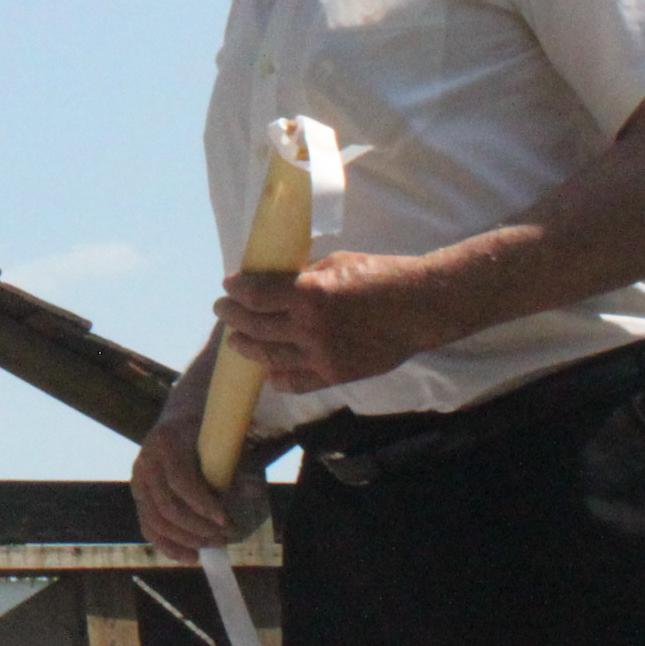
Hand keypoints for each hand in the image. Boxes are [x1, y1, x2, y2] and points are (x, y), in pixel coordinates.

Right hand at [132, 407, 261, 559]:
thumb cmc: (202, 431)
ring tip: (215, 544)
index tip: (226, 520)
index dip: (202, 504)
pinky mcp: (138, 497)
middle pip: (167, 508)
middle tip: (227, 537)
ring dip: (188, 539)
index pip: (180, 481)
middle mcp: (145, 463)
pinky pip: (148, 528)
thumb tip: (254, 492)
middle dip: (199, 528)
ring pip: (156, 522)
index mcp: (165, 443)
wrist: (176, 420)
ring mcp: (138, 481)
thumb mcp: (219, 442)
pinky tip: (190, 556)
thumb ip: (232, 467)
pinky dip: (168, 546)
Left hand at [216, 250, 447, 392]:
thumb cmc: (381, 275)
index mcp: (309, 292)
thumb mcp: (336, 263)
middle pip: (257, 325)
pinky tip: (268, 372)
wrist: (421, 308)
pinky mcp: (336, 375)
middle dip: (234, 316)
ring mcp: (322, 355)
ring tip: (236, 340)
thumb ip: (303, 276)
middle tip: (223, 310)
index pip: (256, 294)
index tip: (229, 286)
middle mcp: (310, 327)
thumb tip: (275, 280)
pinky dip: (278, 377)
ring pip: (270, 356)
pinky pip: (297, 382)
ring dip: (248, 347)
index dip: (237, 290)